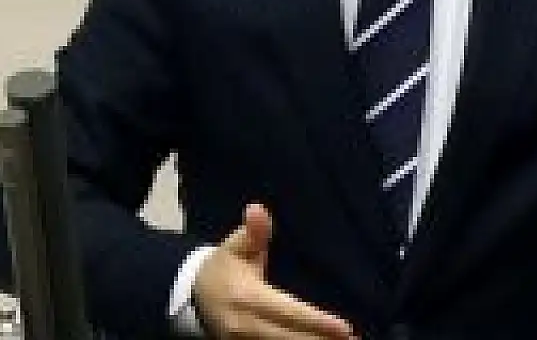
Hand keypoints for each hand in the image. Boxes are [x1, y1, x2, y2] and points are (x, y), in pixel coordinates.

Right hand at [193, 203, 357, 338]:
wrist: (193, 297)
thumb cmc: (223, 268)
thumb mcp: (235, 246)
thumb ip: (252, 232)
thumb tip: (258, 210)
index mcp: (246, 297)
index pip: (287, 312)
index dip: (315, 321)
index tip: (344, 328)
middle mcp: (245, 325)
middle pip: (289, 338)